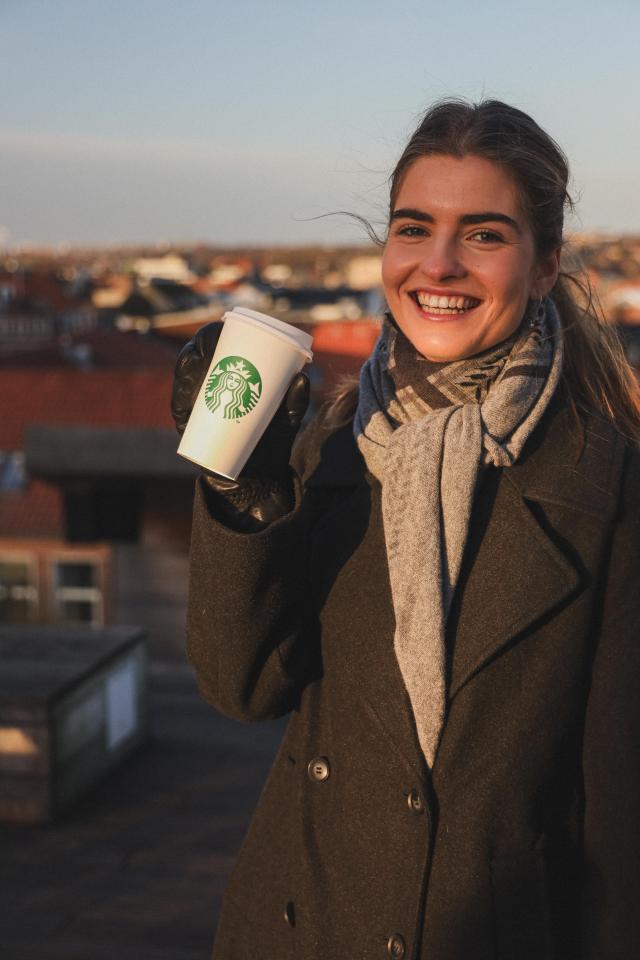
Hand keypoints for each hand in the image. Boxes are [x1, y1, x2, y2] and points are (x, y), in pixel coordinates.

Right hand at [172, 321, 309, 528]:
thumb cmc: (273, 441)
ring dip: (185, 369)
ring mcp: (198, 408)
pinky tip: (184, 393)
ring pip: (185, 382)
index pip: (218, 349)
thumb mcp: (288, 419)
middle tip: (205, 346)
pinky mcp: (192, 428)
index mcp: (231, 379)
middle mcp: (211, 389)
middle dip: (197, 349)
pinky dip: (180, 400)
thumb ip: (296, 401)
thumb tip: (302, 377)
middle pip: (196, 361)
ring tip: (193, 362)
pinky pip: (181, 411)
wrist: (261, 478)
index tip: (220, 329)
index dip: (214, 335)